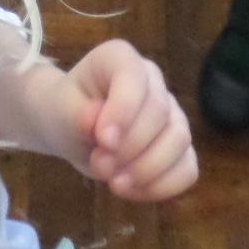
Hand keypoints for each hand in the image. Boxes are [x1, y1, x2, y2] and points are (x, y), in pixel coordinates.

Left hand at [61, 40, 197, 201]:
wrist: (72, 130)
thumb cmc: (66, 111)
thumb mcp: (60, 111)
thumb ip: (78, 116)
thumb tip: (101, 126)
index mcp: (120, 59)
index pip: (134, 77)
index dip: (123, 111)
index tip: (103, 141)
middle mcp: (153, 81)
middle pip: (160, 113)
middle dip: (129, 148)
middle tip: (99, 164)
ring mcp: (171, 113)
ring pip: (180, 140)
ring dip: (146, 169)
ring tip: (113, 181)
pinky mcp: (178, 147)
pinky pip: (188, 168)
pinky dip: (162, 186)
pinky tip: (132, 190)